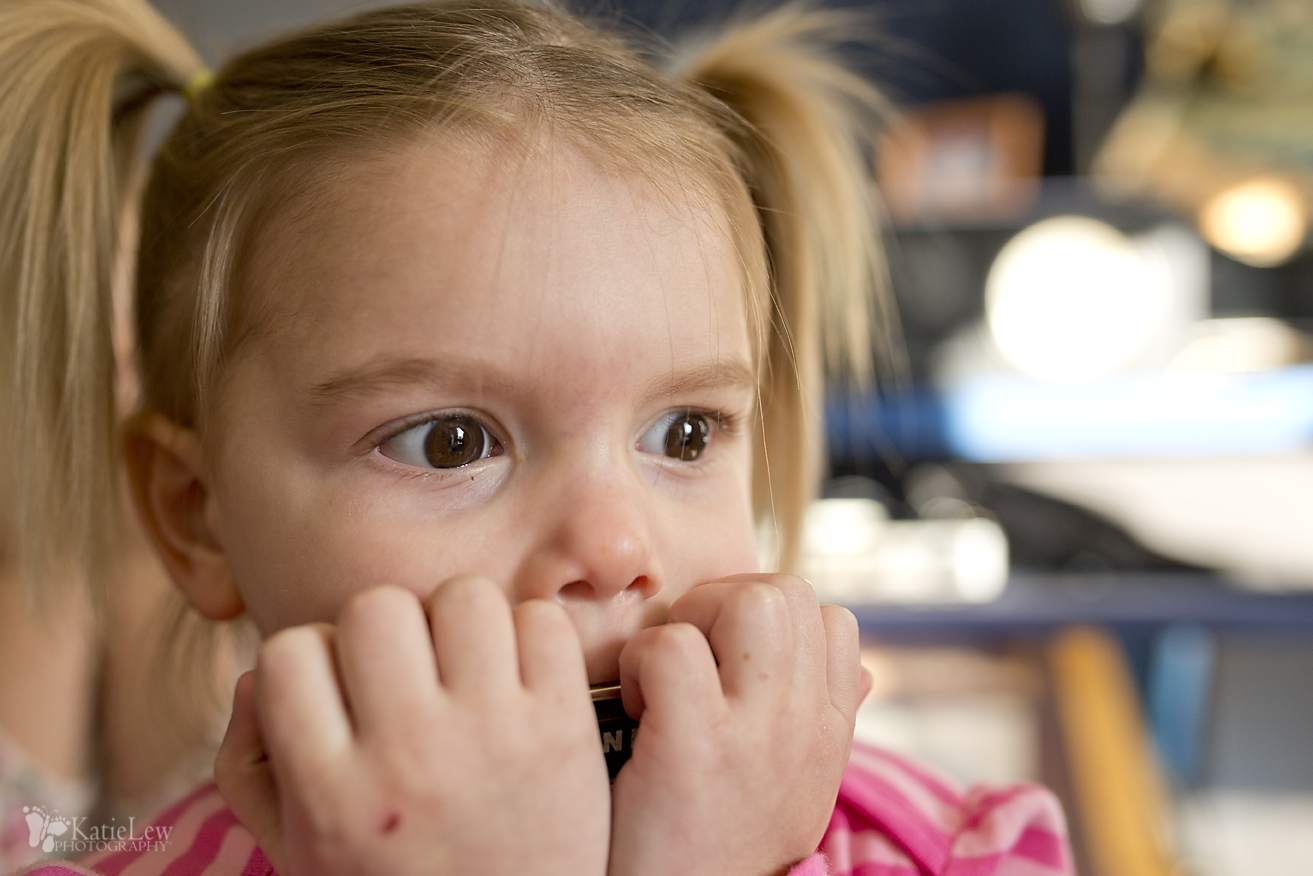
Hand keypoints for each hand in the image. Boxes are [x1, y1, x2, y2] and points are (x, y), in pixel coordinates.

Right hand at [214, 580, 610, 875]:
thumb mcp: (300, 853)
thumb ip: (252, 765)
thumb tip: (258, 675)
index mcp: (334, 796)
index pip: (289, 652)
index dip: (312, 658)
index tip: (338, 690)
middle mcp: (411, 758)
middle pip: (376, 606)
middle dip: (385, 628)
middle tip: (405, 670)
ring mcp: (494, 737)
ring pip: (463, 596)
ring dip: (459, 622)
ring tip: (464, 667)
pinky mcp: (564, 727)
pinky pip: (541, 622)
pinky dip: (530, 636)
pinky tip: (517, 677)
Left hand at [609, 575, 862, 875]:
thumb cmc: (723, 849)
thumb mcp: (799, 790)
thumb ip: (827, 723)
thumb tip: (864, 672)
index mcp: (830, 732)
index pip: (833, 620)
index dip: (771, 617)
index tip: (729, 657)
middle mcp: (805, 725)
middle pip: (787, 592)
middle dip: (724, 601)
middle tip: (689, 656)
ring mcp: (756, 734)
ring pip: (747, 600)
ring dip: (689, 620)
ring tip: (667, 674)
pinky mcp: (695, 748)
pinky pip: (671, 647)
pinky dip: (640, 660)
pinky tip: (637, 705)